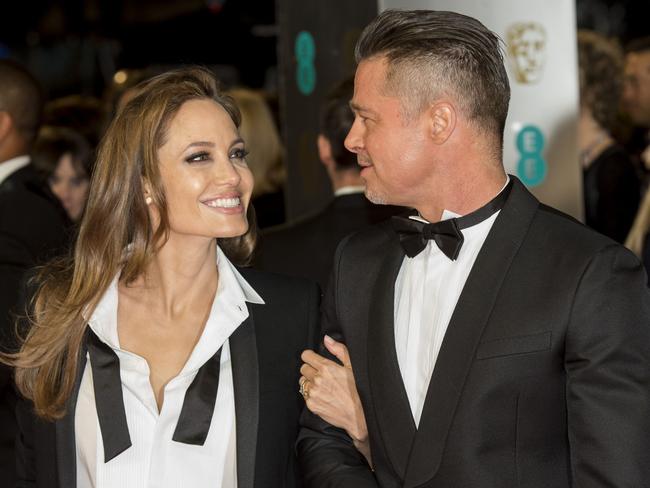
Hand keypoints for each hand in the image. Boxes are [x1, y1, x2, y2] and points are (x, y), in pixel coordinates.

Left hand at [300, 335, 371, 465]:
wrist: (359, 415)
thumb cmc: (358, 391)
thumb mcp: (352, 367)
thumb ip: (339, 350)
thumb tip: (326, 339)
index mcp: (327, 367)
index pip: (306, 356)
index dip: (311, 357)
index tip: (315, 361)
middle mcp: (318, 379)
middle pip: (303, 368)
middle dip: (311, 370)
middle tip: (322, 375)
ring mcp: (313, 393)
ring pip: (302, 381)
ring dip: (309, 382)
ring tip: (322, 386)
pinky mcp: (311, 404)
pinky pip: (304, 394)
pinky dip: (311, 394)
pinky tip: (323, 396)